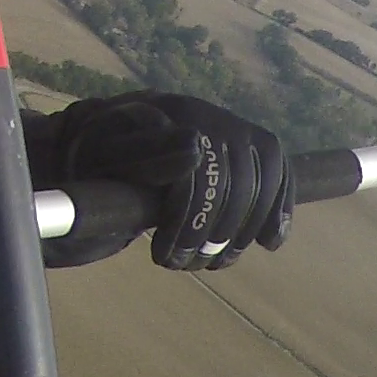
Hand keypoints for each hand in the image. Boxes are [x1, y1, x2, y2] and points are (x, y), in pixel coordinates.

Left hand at [44, 94, 292, 270]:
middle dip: (209, 235)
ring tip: (211, 262)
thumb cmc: (97, 153)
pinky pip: (279, 175)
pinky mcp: (251, 147)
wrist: (108, 142)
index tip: (162, 256)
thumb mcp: (101, 155)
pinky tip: (268, 243)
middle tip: (181, 265)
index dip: (185, 222)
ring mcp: (233, 129)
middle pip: (232, 186)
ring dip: (237, 235)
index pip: (195, 175)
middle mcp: (207, 115)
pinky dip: (277, 211)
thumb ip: (140, 151)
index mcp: (167, 112)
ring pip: (258, 187)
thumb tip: (193, 148)